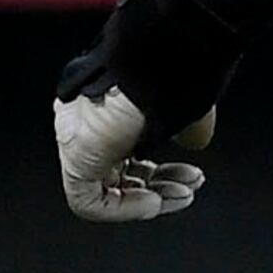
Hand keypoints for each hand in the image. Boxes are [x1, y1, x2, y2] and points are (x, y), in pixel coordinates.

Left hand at [55, 87, 212, 222]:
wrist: (156, 64)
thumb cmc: (170, 75)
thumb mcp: (184, 106)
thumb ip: (186, 128)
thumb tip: (196, 141)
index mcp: (106, 108)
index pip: (129, 153)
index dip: (161, 170)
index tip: (190, 174)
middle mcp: (86, 127)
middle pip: (120, 173)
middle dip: (160, 186)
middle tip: (189, 189)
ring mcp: (78, 144)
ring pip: (105, 189)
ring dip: (148, 200)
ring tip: (182, 196)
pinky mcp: (76, 161)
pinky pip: (90, 202)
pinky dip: (125, 208)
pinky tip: (155, 202)